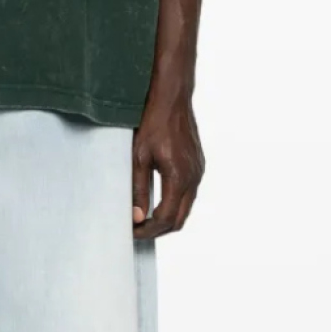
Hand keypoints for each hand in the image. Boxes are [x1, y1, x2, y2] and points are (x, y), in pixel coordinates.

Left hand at [132, 85, 204, 239]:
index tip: (131, 232)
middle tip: (138, 231)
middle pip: (179, 219)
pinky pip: (189, 195)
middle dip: (158, 230)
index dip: (148, 230)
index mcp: (179, 178)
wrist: (172, 99)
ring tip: (144, 219)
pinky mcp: (198, 166)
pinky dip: (174, 204)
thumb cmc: (153, 124)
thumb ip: (138, 189)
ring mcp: (199, 172)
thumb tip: (137, 217)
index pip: (166, 218)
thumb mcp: (139, 158)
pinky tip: (157, 202)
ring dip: (167, 218)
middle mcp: (194, 178)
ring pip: (186, 208)